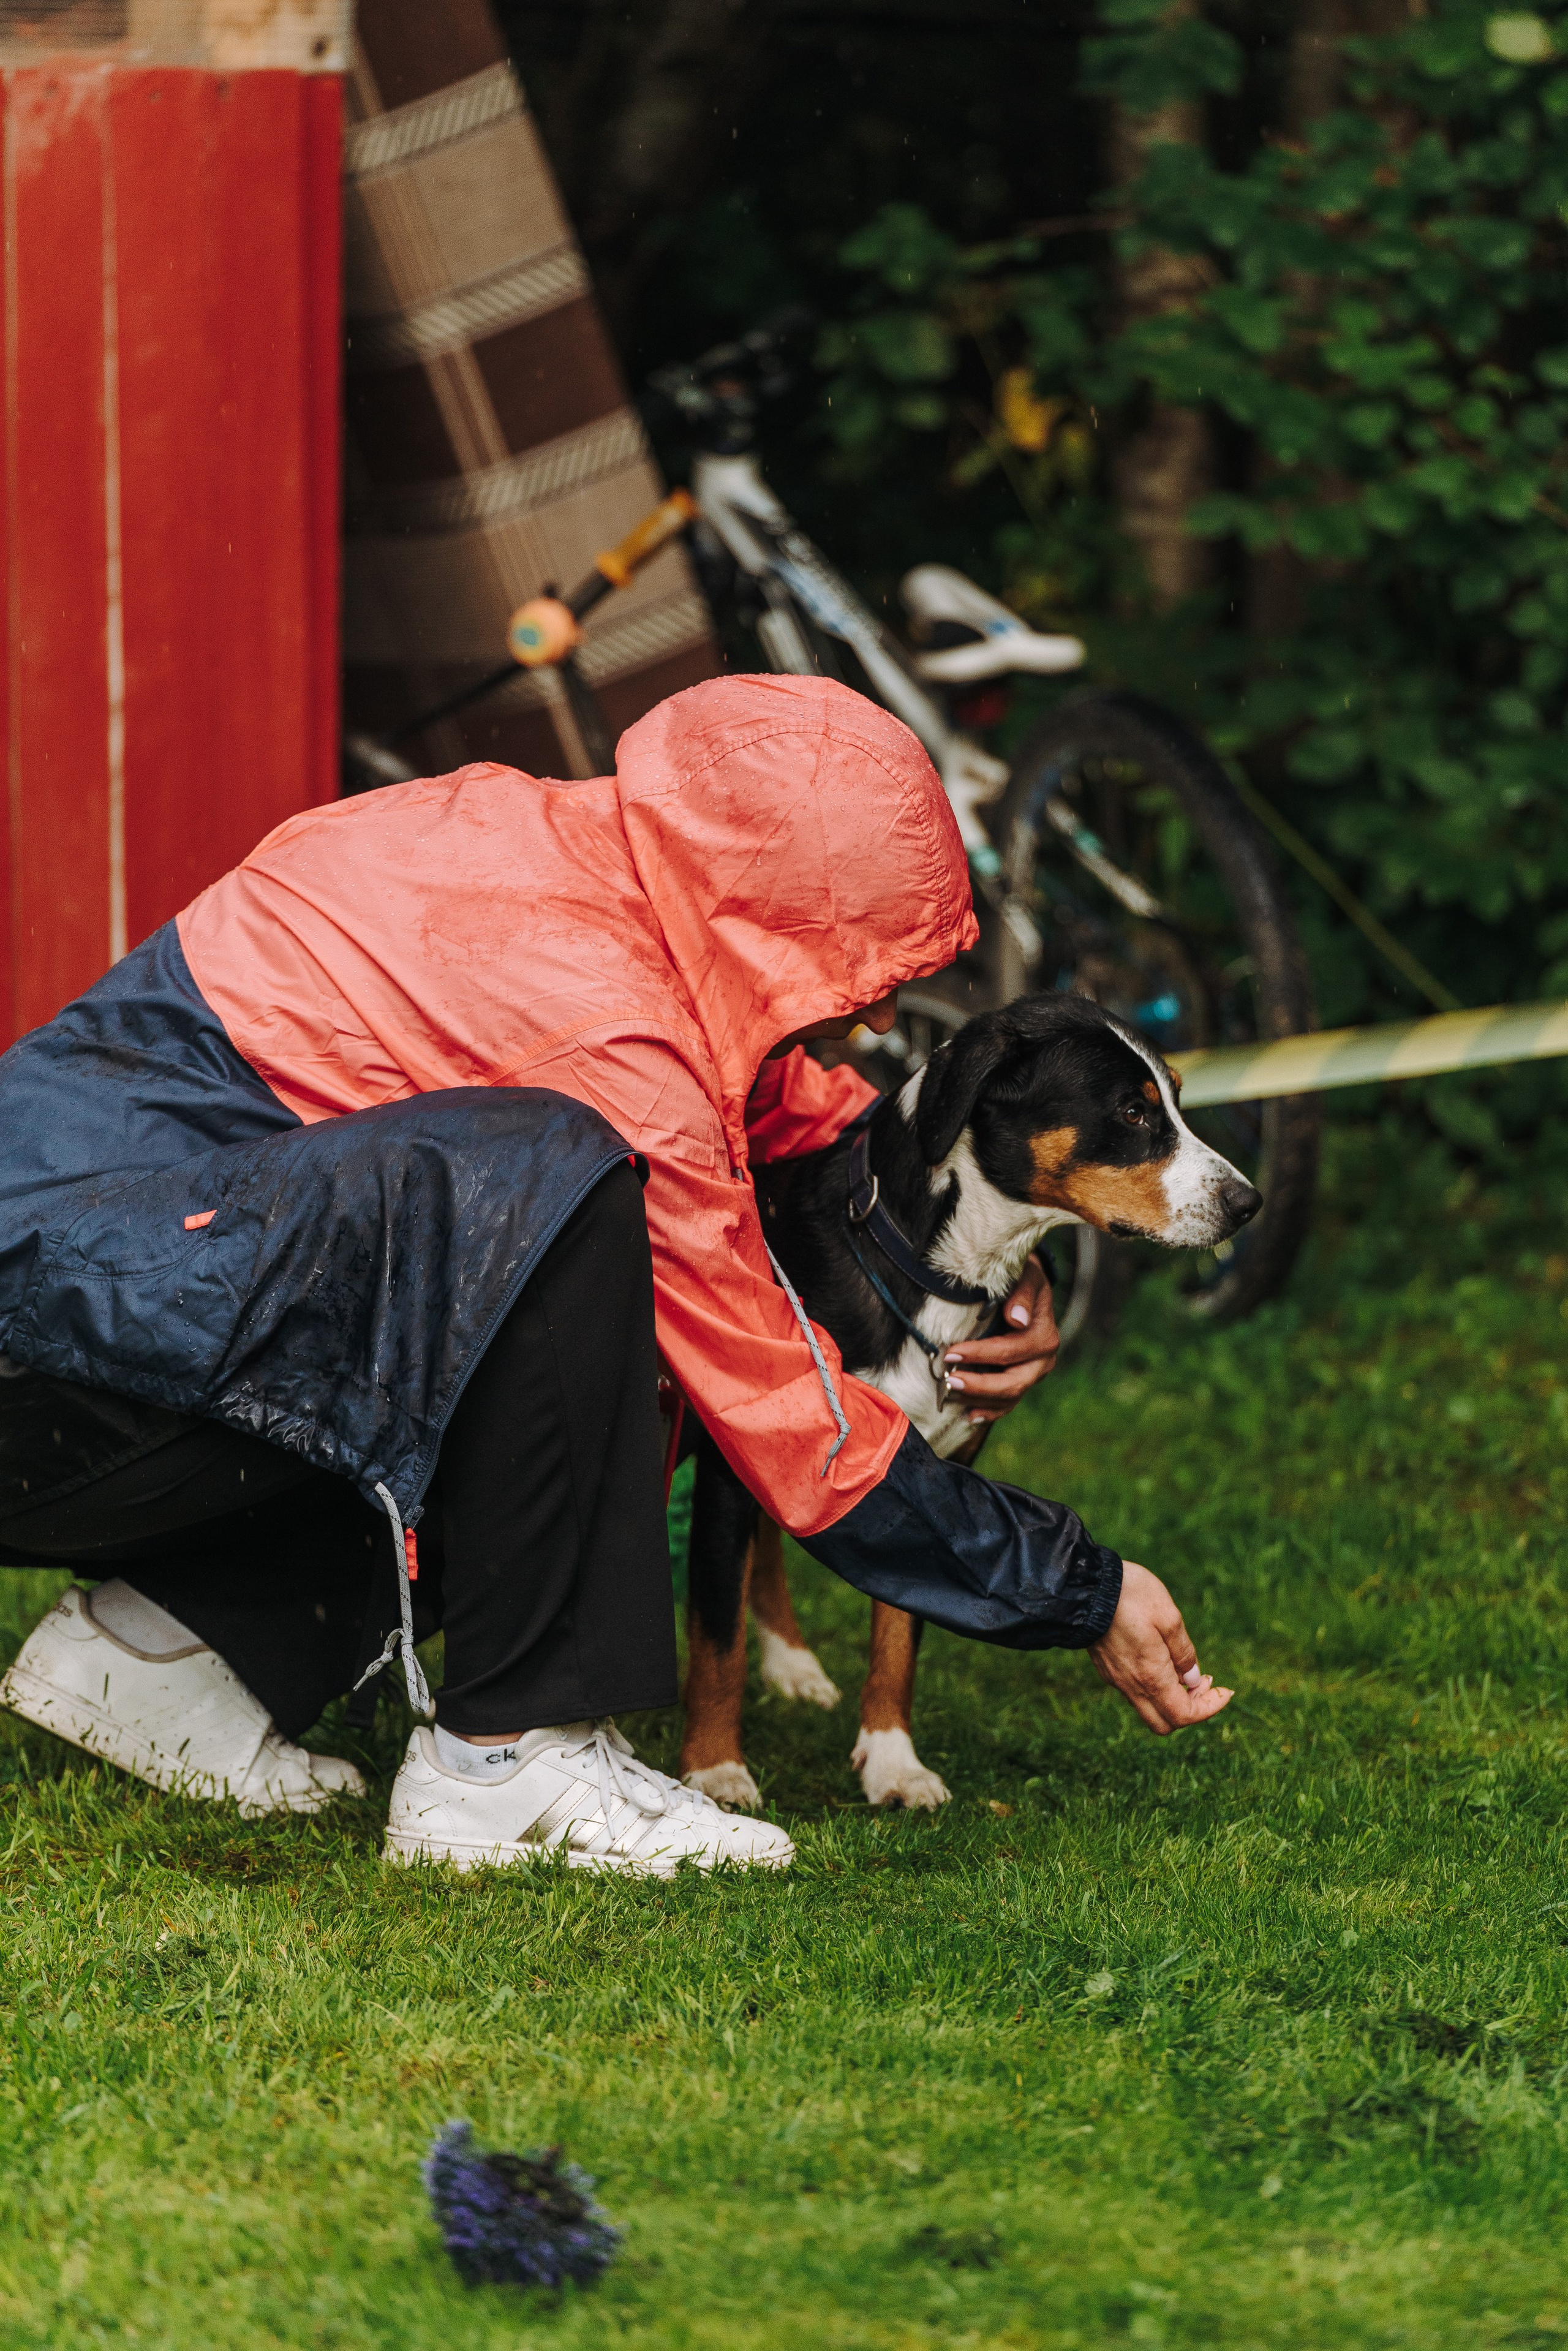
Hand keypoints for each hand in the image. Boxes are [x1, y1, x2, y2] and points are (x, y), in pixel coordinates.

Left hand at [942, 1252, 1058, 1424]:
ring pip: (1010, 1397)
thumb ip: (1021, 1294)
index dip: (980, 1354)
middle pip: (1013, 1383)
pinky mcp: (1024, 1381)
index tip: (950, 1351)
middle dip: (980, 1385)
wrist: (1026, 1286)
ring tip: (952, 1394)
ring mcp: (1035, 1374)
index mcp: (1044, 1335)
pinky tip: (969, 1415)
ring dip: (980, 1399)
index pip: (1010, 1351)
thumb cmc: (1021, 1278)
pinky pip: (1008, 1403)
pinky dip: (989, 1411)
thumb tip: (1018, 1319)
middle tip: (950, 1380)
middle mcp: (1044, 1359)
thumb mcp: (1025, 1276)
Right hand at [1088, 1560, 1232, 1734]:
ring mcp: (1116, 1679)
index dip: (1210, 1709)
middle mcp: (1132, 1686)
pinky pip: (1134, 1693)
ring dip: (1172, 1698)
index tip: (1225, 1690)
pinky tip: (1159, 1659)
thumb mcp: (1169, 1617)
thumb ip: (1184, 1652)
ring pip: (1148, 1709)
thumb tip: (1194, 1679)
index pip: (1185, 1715)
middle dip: (1190, 1710)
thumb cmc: (1131, 1597)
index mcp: (1152, 1677)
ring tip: (1184, 1668)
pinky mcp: (1107, 1669)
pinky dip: (1154, 1687)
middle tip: (1203, 1683)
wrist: (1085, 1586)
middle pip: (1165, 1723)